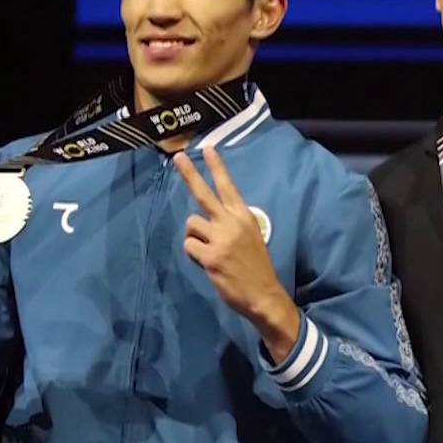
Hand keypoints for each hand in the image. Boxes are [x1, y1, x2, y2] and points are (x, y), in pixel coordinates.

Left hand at [172, 147, 299, 360]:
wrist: (264, 294)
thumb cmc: (256, 266)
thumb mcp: (251, 237)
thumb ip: (232, 224)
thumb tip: (207, 220)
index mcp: (244, 216)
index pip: (228, 186)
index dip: (217, 167)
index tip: (208, 148)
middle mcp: (232, 223)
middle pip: (205, 194)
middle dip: (190, 174)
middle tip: (178, 157)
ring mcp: (221, 239)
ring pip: (192, 224)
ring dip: (194, 236)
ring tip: (207, 250)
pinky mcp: (211, 256)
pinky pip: (189, 246)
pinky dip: (194, 254)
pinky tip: (207, 262)